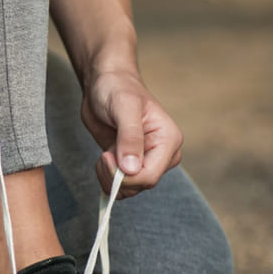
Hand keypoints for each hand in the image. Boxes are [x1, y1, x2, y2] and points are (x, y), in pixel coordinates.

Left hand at [80, 69, 182, 197]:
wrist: (105, 84)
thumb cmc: (117, 88)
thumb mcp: (123, 108)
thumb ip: (129, 138)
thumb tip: (132, 169)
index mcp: (168, 140)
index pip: (150, 176)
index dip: (125, 176)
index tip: (106, 156)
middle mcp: (162, 154)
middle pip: (140, 185)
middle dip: (116, 176)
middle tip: (104, 155)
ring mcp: (146, 161)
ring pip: (130, 189)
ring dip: (109, 178)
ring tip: (104, 154)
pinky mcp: (131, 164)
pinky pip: (120, 185)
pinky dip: (106, 178)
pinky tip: (104, 158)